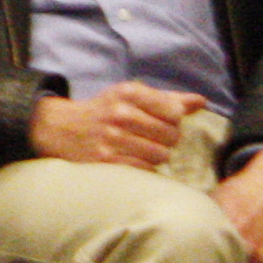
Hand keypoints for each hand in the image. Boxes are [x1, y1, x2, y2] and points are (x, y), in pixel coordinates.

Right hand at [31, 81, 200, 167]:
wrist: (61, 129)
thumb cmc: (105, 111)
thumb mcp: (130, 96)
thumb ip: (167, 99)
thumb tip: (201, 102)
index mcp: (128, 93)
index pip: (174, 112)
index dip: (173, 121)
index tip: (161, 122)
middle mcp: (120, 114)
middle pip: (171, 135)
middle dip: (166, 139)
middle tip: (150, 138)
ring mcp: (113, 139)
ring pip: (161, 155)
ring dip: (156, 155)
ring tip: (141, 149)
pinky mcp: (107, 161)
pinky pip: (146, 169)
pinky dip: (144, 168)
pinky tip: (133, 160)